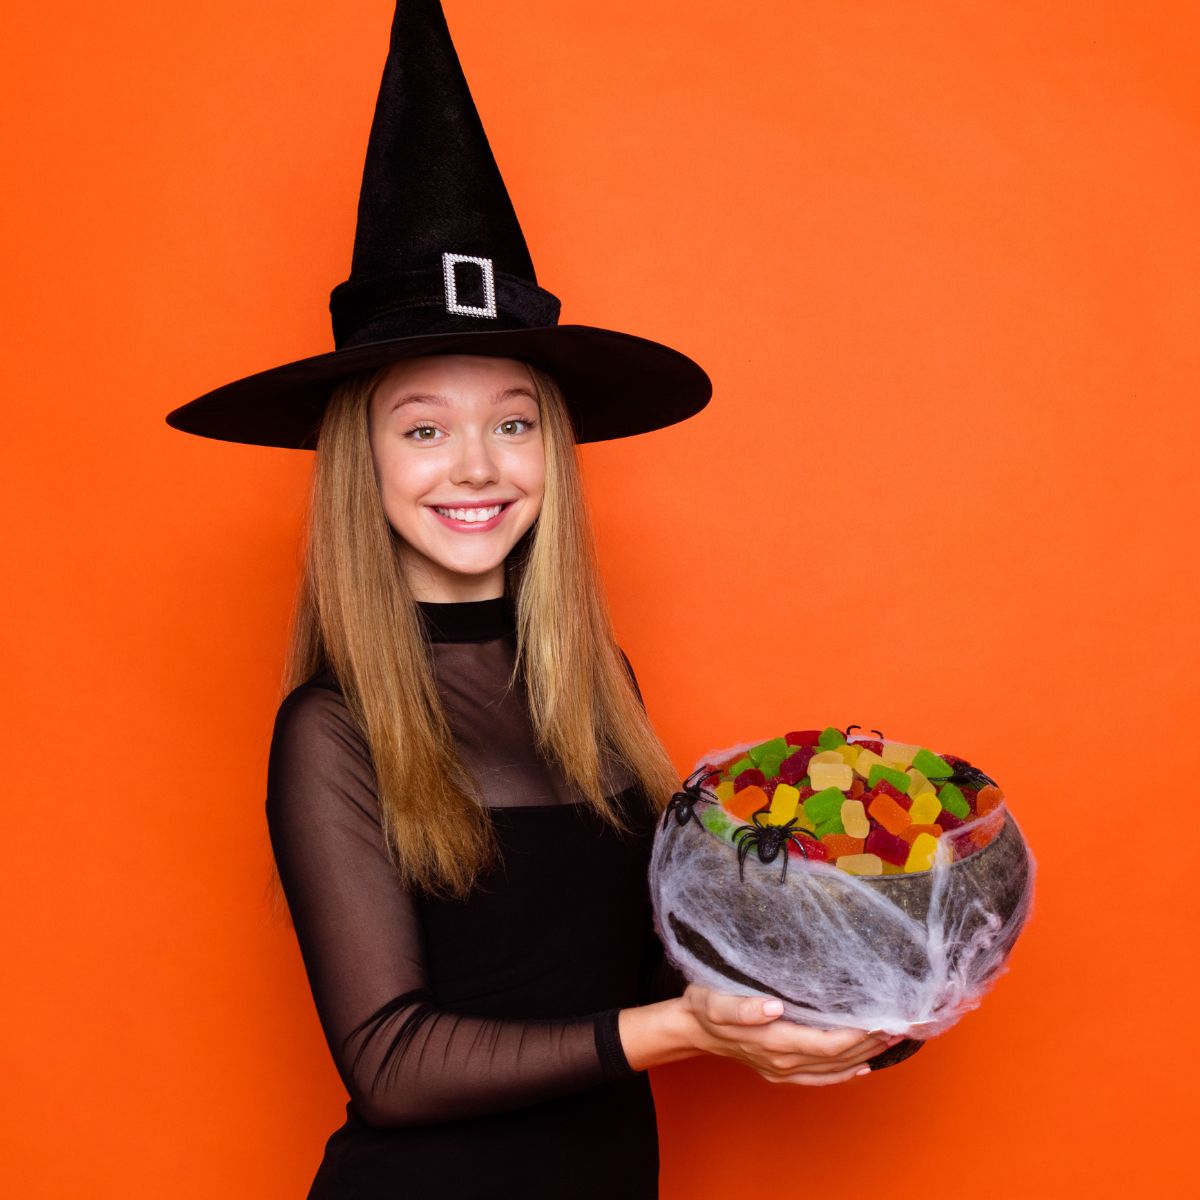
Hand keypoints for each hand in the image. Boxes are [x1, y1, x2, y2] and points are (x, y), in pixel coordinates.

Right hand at [681, 984, 896, 1085]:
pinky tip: (863, 1065)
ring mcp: (783, 1070)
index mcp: (773, 1042)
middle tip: (902, 1026)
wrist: (691, 1030)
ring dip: (865, 1055)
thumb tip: (772, 1007)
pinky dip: (845, 1072)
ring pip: (834, 1068)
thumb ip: (742, 1006)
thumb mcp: (714, 1000)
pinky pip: (821, 1077)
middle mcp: (783, 1061)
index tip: (884, 1020)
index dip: (858, 1035)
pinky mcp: (782, 1072)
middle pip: (838, 1057)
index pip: (827, 1044)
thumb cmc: (704, 1007)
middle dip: (872, 1042)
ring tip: (892, 1039)